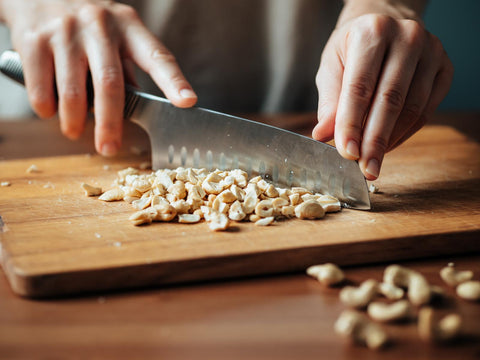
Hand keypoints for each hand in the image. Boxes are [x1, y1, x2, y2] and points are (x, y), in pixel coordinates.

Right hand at [1, 0, 196, 155]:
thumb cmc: (87, 22)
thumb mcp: (115, 35)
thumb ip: (127, 68)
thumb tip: (138, 105)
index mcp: (129, 27)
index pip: (157, 57)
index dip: (174, 81)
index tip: (187, 102)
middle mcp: (99, 26)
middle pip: (110, 84)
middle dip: (110, 123)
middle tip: (109, 148)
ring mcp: (65, 31)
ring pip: (73, 92)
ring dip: (74, 121)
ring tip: (74, 131)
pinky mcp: (33, 39)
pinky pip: (41, 88)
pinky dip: (46, 109)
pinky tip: (50, 111)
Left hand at [313, 13, 452, 179]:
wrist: (384, 22)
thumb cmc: (352, 48)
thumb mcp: (332, 66)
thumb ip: (330, 101)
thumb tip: (323, 134)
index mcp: (372, 32)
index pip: (360, 87)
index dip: (352, 124)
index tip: (347, 153)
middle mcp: (407, 37)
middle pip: (390, 100)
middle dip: (375, 141)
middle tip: (365, 168)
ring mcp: (432, 52)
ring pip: (412, 109)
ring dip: (391, 141)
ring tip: (373, 162)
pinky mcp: (445, 69)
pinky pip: (426, 111)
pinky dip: (405, 134)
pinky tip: (388, 146)